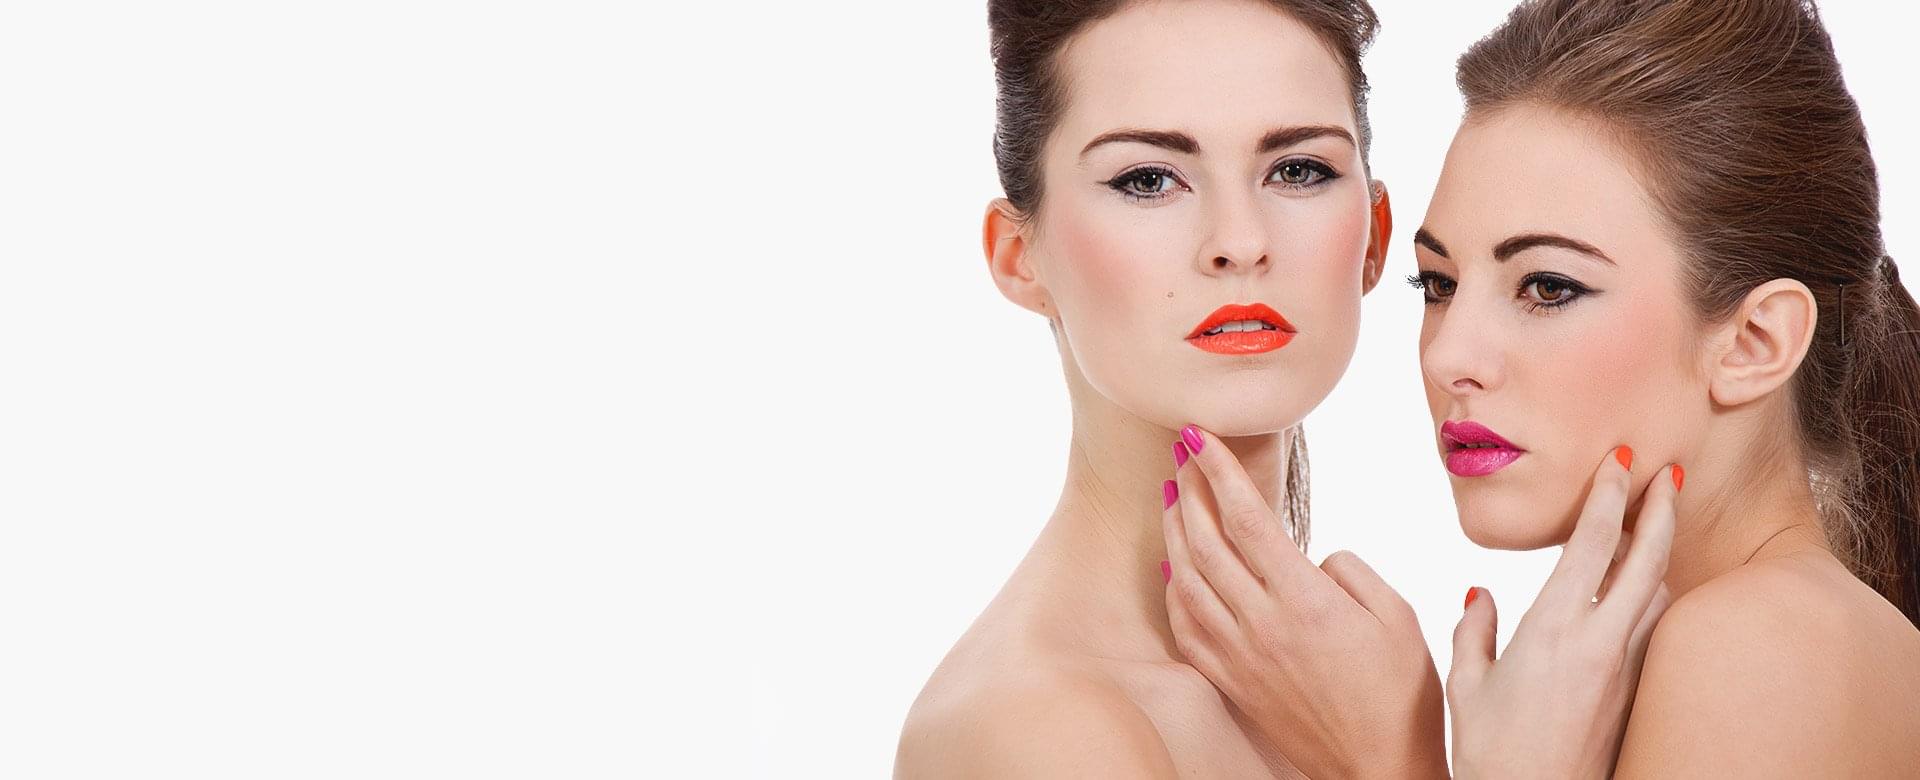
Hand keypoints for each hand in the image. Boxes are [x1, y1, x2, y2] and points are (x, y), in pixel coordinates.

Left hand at [1160, 425, 1446, 778]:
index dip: (1218, 469)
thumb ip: (1348, 569)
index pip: (1246, 517)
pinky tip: (1173, 568)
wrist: (1378, 768)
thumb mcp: (1395, 615)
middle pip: (1206, 541)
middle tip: (1182, 452)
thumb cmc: (1400, 693)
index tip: (1198, 434)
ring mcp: (1239, 655)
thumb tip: (1308, 555)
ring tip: (1174, 496)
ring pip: (1187, 580)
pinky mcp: (1230, 682)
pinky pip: (1186, 628)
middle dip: (1190, 488)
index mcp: (1304, 600)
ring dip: (1175, 532)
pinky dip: (1173, 591)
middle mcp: (1261, 624)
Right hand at [1447, 447, 1677, 778]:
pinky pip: (1653, 632)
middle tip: (1670, 472)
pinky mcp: (1636, 695)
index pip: (1591, 542)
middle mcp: (1599, 643)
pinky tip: (1638, 596)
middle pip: (1646, 558)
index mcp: (1551, 629)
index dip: (1609, 494)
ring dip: (1656, 557)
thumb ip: (1473, 632)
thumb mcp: (1466, 686)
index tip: (1620, 459)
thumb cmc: (1492, 755)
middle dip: (1661, 508)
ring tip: (1650, 530)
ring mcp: (1625, 670)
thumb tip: (1479, 595)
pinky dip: (1650, 601)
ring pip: (1657, 594)